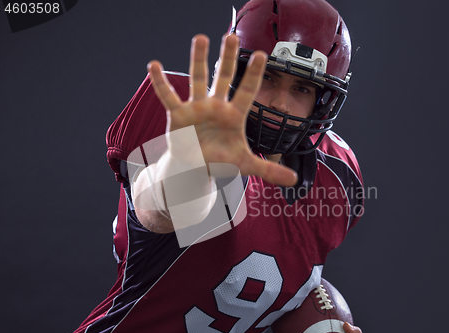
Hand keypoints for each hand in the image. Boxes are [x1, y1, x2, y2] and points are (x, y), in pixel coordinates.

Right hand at [147, 33, 296, 185]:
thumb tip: (294, 180)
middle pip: (223, 78)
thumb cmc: (221, 161)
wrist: (196, 168)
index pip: (247, 91)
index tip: (262, 54)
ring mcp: (197, 108)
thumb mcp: (245, 165)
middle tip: (231, 36)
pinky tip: (154, 65)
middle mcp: (216, 106)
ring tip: (201, 38)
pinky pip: (168, 96)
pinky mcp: (178, 115)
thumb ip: (269, 169)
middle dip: (228, 58)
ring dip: (198, 60)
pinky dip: (160, 82)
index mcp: (234, 115)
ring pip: (198, 80)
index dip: (253, 74)